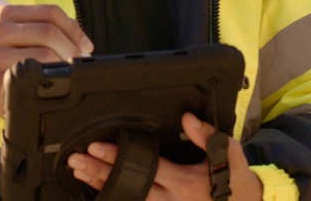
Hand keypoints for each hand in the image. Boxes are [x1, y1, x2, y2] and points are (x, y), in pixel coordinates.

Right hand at [0, 0, 93, 117]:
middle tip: (79, 63)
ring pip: (43, 54)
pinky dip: (48, 81)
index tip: (86, 45)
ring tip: (67, 74)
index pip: (50, 12)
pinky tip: (51, 84)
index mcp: (8, 13)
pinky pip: (32, 77)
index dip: (74, 29)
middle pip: (48, 32)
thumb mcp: (31, 37)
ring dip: (63, 66)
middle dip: (71, 49)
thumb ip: (55, 32)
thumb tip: (84, 45)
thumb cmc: (19, 57)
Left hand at [67, 113, 264, 200]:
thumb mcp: (228, 152)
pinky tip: (98, 192)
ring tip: (79, 174)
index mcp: (184, 182)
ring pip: (127, 200)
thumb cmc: (234, 178)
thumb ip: (207, 134)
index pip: (145, 167)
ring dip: (101, 188)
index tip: (97, 147)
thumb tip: (187, 118)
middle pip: (128, 187)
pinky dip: (115, 198)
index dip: (119, 158)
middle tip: (77, 161)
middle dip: (99, 174)